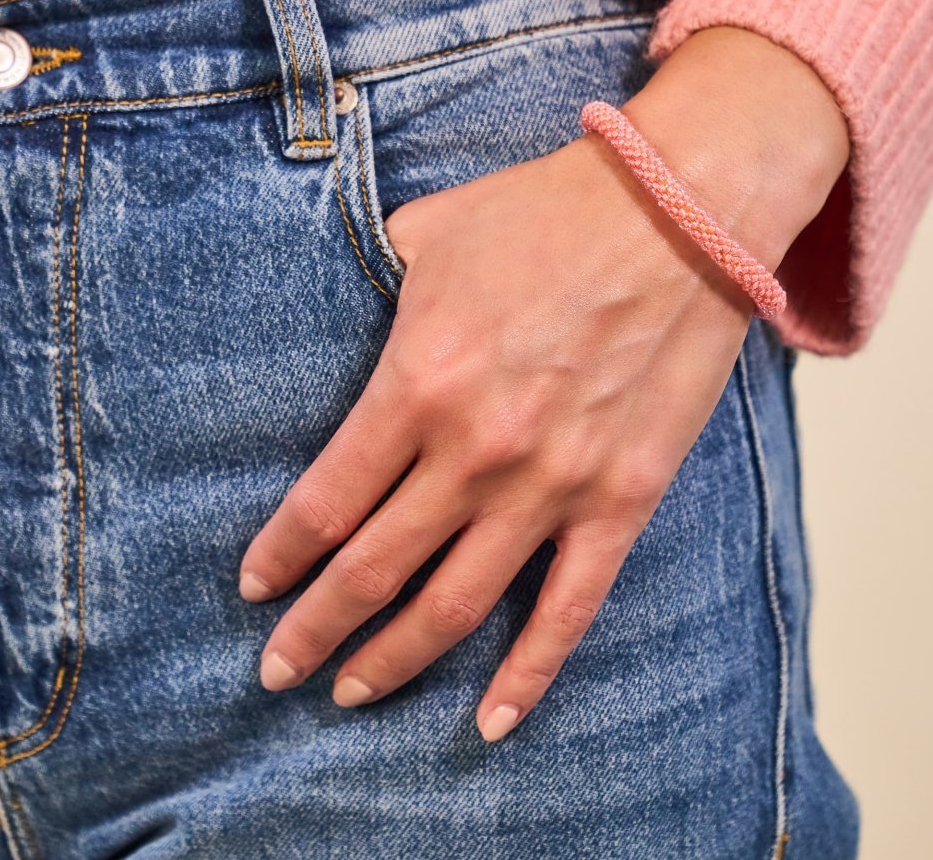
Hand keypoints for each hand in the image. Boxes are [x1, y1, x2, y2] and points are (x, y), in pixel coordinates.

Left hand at [238, 26, 849, 741]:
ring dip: (394, 658)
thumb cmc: (549, 214)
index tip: (255, 588)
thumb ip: (377, 285)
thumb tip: (351, 308)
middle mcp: (475, 451)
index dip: (280, 557)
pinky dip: (527, 675)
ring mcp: (552, 484)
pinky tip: (489, 719)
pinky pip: (567, 608)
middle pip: (373, 569)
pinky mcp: (620, 498)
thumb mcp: (432, 233)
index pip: (324, 502)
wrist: (677, 212)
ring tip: (352, 691)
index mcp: (418, 384)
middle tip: (279, 668)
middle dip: (315, 629)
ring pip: (454, 604)